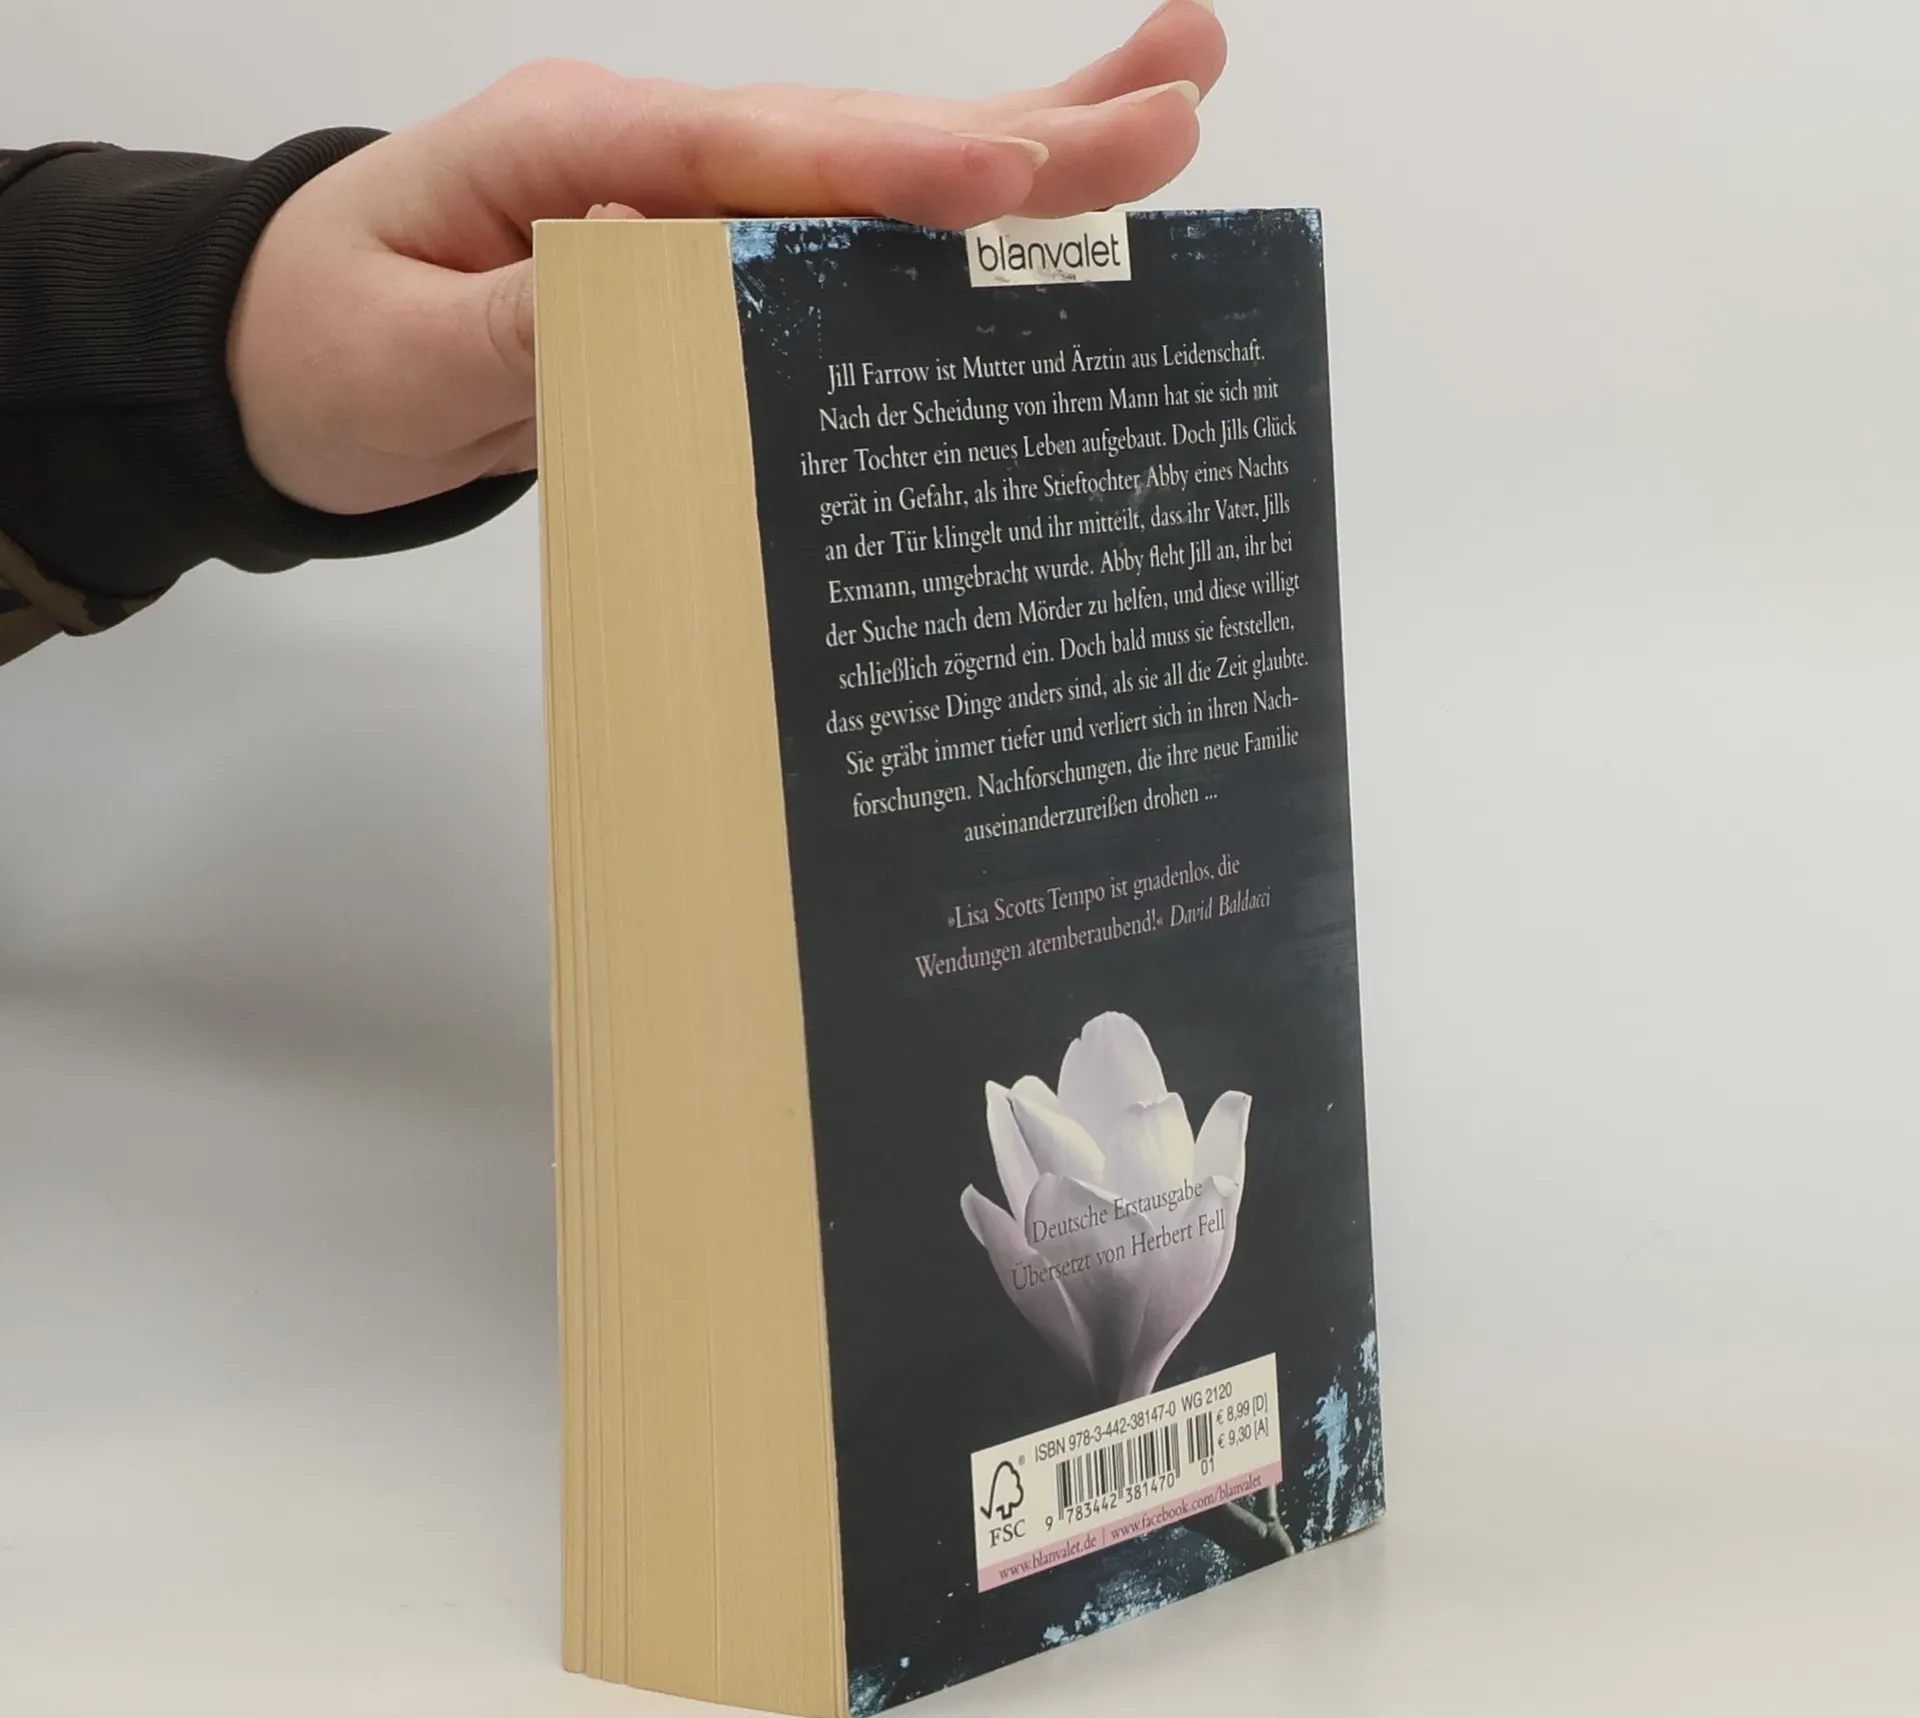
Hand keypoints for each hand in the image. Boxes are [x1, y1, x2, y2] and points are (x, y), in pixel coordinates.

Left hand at [226, 0, 1225, 516]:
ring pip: (882, 171)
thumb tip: (671, 305)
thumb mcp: (400, 354)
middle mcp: (657, 153)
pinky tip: (1048, 210)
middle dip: (1022, 129)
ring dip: (1030, 147)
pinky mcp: (717, 262)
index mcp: (576, 150)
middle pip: (859, 137)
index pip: (754, 157)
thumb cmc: (326, 346)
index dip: (890, 171)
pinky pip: (854, 244)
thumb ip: (527, 333)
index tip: (1013, 186)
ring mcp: (696, 203)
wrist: (291, 362)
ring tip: (1173, 104)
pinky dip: (957, 230)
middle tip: (1177, 101)